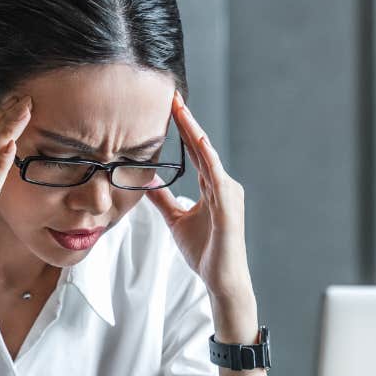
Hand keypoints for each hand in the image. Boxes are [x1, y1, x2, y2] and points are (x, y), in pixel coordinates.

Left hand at [145, 91, 255, 308]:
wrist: (222, 279)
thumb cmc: (206, 251)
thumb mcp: (176, 220)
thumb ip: (163, 200)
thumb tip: (147, 182)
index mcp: (212, 187)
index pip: (195, 152)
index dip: (182, 129)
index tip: (169, 107)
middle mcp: (223, 184)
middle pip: (201, 147)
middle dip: (186, 121)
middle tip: (172, 96)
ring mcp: (228, 193)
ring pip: (208, 155)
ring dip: (194, 131)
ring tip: (180, 110)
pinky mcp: (229, 205)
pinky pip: (216, 176)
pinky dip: (206, 157)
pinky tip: (197, 140)